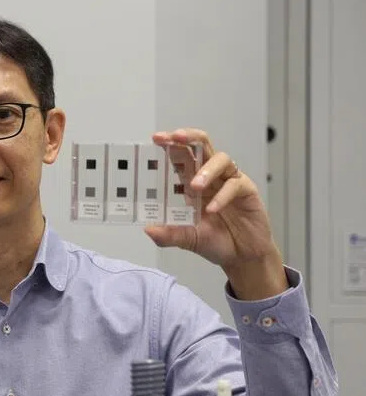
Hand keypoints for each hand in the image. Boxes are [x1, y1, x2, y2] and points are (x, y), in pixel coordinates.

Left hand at [144, 129, 286, 297]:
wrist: (242, 256)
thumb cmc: (216, 242)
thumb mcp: (187, 239)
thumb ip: (169, 234)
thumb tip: (148, 230)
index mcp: (192, 183)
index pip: (182, 157)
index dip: (171, 145)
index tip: (157, 139)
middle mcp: (211, 178)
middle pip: (203, 146)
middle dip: (189, 138)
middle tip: (175, 138)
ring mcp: (230, 182)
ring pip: (221, 160)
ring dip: (206, 170)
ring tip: (195, 186)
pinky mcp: (247, 191)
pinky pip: (235, 185)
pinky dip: (222, 196)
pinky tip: (213, 209)